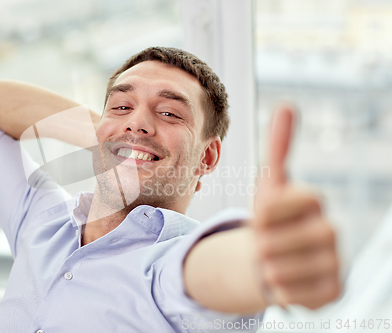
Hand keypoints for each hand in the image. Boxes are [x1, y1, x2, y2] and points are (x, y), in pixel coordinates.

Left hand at [252, 106, 340, 308]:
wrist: (271, 258)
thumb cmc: (269, 221)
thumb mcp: (268, 186)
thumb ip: (278, 148)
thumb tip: (288, 105)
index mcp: (313, 201)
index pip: (284, 204)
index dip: (264, 213)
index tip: (259, 218)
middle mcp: (331, 230)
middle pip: (285, 241)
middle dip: (264, 244)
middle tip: (261, 245)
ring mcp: (335, 262)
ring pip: (288, 271)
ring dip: (269, 268)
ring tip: (270, 263)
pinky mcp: (333, 291)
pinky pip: (297, 296)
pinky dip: (281, 291)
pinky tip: (282, 282)